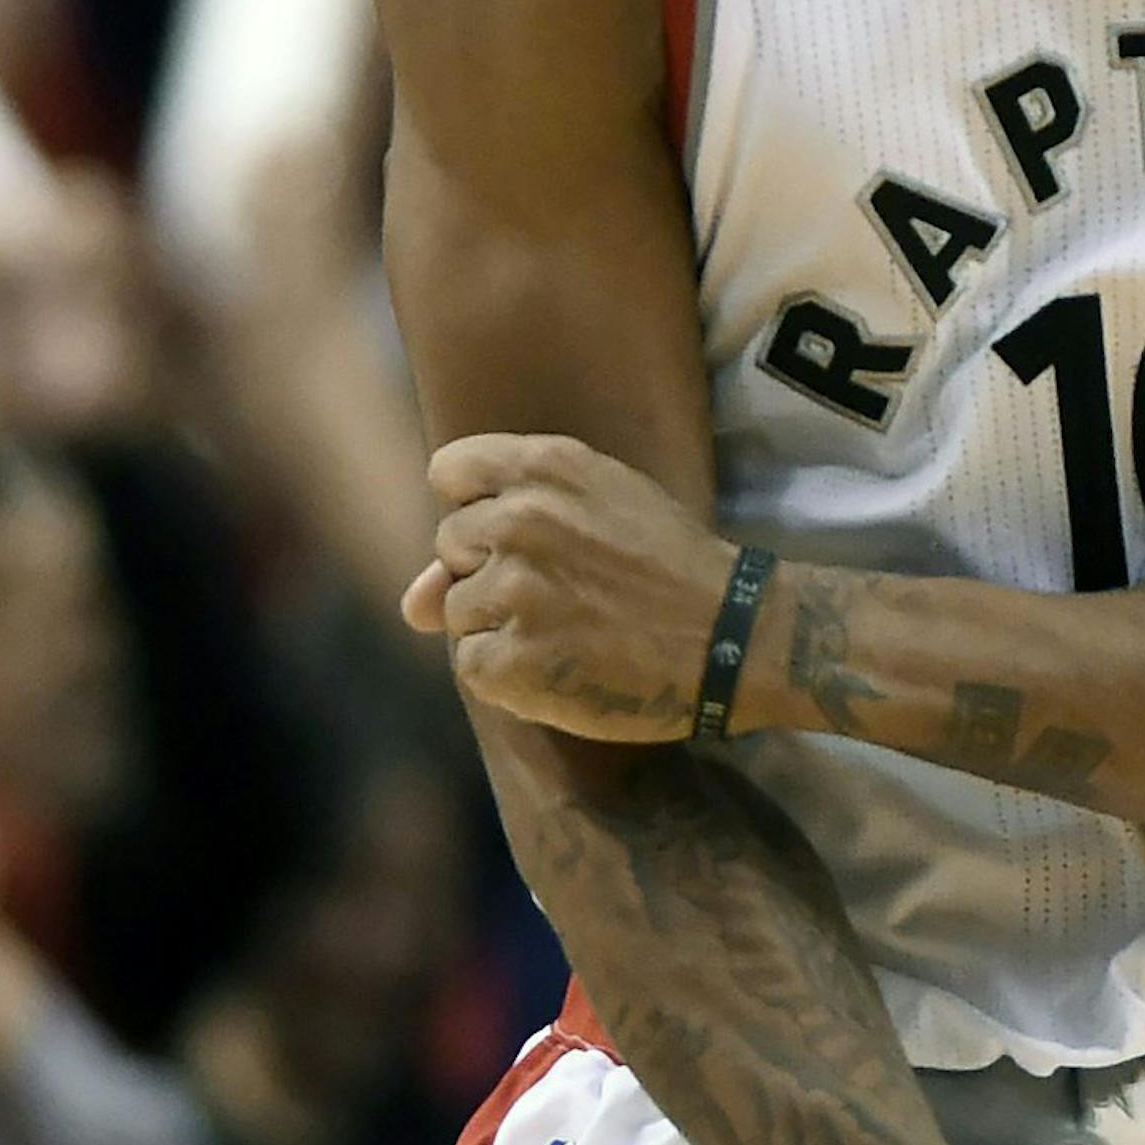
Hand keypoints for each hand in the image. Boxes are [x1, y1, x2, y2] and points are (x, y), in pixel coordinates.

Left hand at [404, 433, 732, 741]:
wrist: (732, 634)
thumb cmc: (668, 564)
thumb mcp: (600, 508)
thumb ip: (500, 529)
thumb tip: (411, 603)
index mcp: (545, 467)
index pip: (449, 472)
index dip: (475, 506)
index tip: (512, 532)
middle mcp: (520, 520)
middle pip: (449, 544)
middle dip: (488, 570)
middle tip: (560, 590)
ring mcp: (514, 592)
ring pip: (456, 611)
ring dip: (499, 627)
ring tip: (567, 630)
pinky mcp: (514, 661)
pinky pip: (472, 667)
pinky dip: (507, 677)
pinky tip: (560, 666)